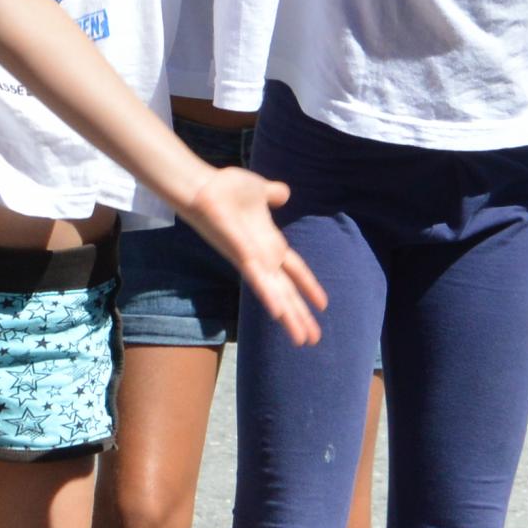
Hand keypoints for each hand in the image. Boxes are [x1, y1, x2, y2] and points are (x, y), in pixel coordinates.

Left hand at [179, 164, 324, 345]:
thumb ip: (272, 195)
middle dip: (300, 315)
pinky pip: (258, 280)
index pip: (294, 270)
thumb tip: (284, 193)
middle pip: (286, 291)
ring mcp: (251, 260)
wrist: (203, 186)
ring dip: (289, 317)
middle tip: (313, 339)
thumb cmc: (226, 190)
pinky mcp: (241, 256)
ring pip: (275, 294)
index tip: (323, 304)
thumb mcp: (259, 190)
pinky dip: (269, 298)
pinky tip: (280, 315)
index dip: (308, 286)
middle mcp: (262, 258)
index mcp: (269, 245)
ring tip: (302, 340)